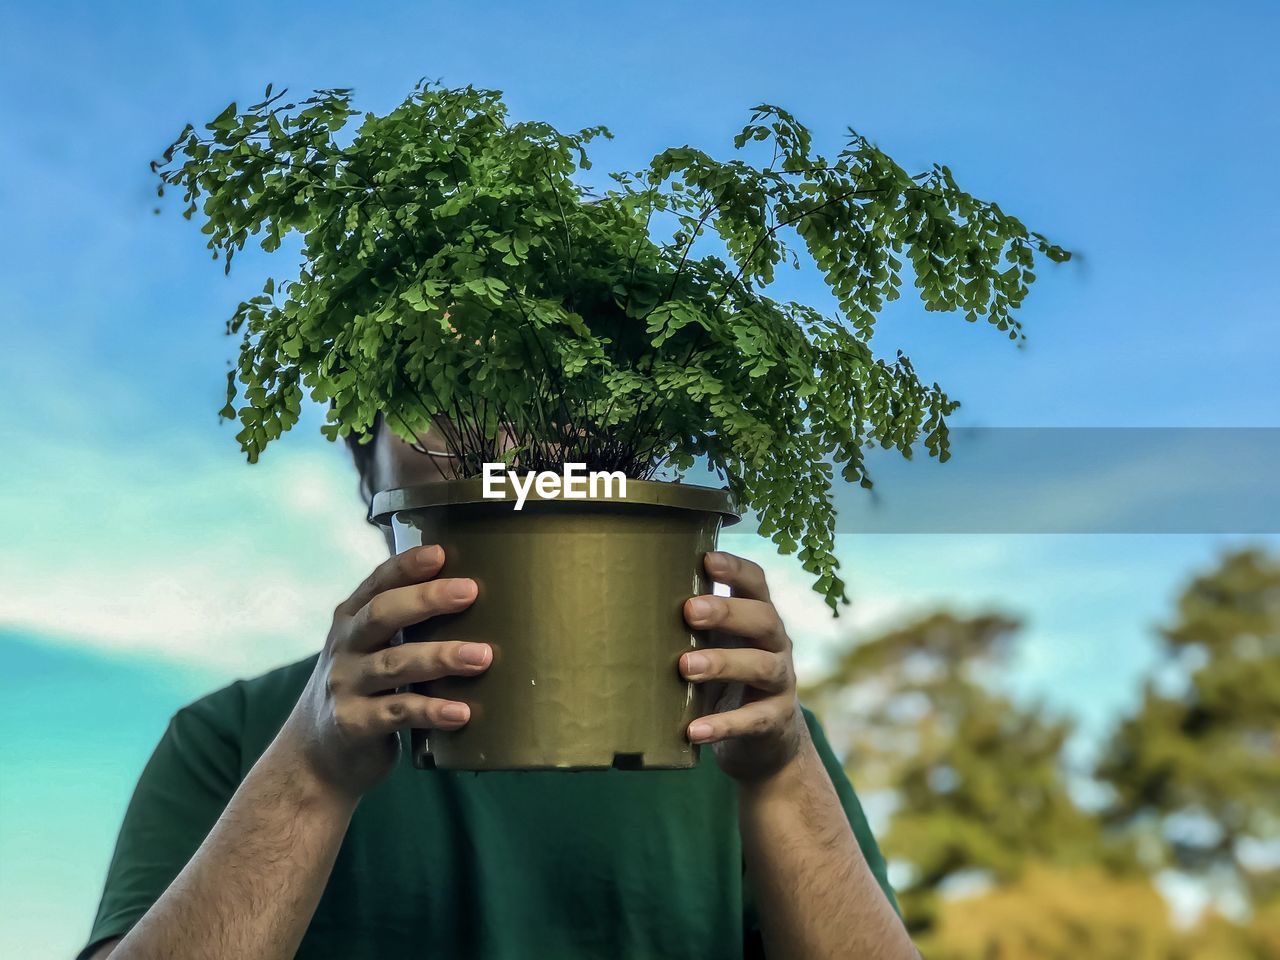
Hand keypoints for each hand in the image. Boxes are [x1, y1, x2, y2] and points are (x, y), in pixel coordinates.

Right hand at [281, 544, 488, 800]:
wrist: (314, 755)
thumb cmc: (362, 689)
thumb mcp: (368, 650)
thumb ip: (401, 625)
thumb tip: (474, 596)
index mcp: (350, 620)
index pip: (377, 583)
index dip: (406, 566)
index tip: (440, 553)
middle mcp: (344, 647)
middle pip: (382, 615)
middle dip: (426, 600)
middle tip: (470, 592)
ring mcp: (345, 686)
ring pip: (394, 664)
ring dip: (440, 657)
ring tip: (482, 656)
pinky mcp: (354, 724)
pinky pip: (397, 713)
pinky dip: (431, 711)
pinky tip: (461, 711)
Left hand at [681, 551, 807, 782]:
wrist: (766, 740)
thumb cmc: (728, 678)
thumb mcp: (717, 644)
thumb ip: (694, 624)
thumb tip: (629, 596)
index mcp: (759, 617)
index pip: (757, 584)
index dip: (736, 570)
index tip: (707, 560)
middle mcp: (776, 644)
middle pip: (763, 619)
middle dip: (727, 612)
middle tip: (689, 610)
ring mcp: (780, 682)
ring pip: (761, 666)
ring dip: (723, 663)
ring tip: (685, 667)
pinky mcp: (775, 719)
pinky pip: (753, 720)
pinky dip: (724, 724)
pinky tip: (694, 730)